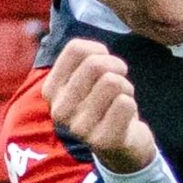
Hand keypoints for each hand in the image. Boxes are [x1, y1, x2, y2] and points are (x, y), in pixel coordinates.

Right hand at [45, 38, 157, 174]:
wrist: (121, 146)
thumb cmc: (105, 104)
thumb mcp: (86, 79)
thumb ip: (83, 56)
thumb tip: (87, 36)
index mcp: (51, 91)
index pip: (77, 49)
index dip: (100, 50)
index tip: (105, 64)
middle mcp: (59, 110)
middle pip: (96, 64)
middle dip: (116, 69)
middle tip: (118, 84)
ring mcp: (79, 128)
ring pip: (113, 82)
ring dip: (125, 88)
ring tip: (119, 102)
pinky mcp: (102, 141)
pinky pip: (125, 103)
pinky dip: (131, 105)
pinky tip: (124, 119)